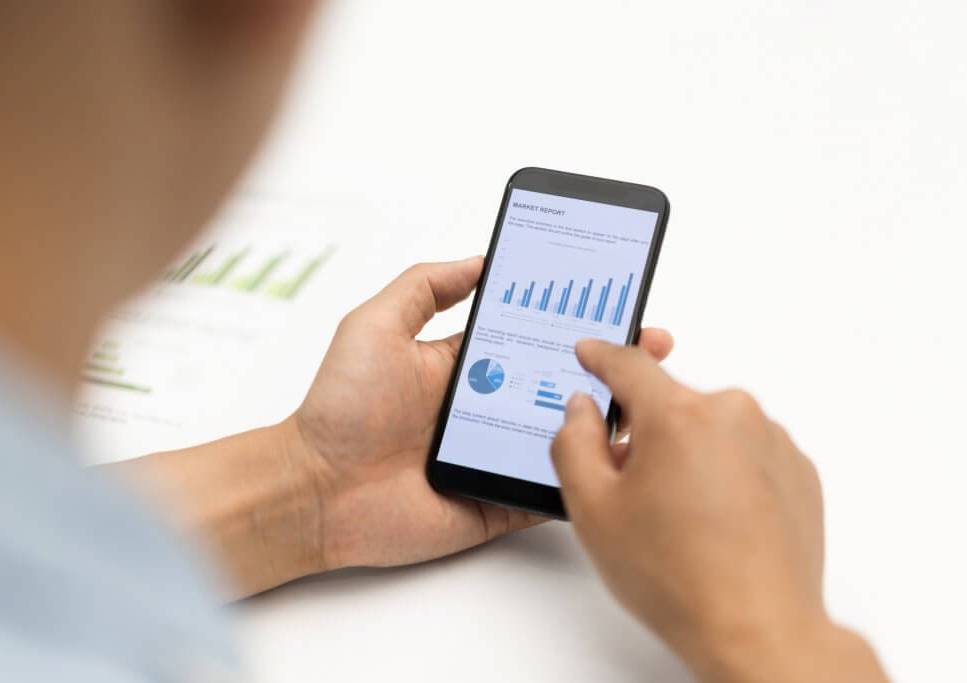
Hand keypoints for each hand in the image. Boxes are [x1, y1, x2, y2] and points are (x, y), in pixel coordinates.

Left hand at [293, 257, 673, 569]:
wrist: (315, 490)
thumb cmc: (339, 407)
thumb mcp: (376, 325)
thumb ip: (426, 287)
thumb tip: (480, 259)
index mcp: (465, 364)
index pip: (532, 335)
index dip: (573, 319)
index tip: (615, 300)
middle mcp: (486, 405)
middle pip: (560, 382)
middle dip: (607, 364)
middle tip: (651, 347)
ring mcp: (495, 453)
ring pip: (564, 435)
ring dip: (605, 419)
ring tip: (648, 398)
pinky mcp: (497, 500)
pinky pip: (549, 490)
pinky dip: (583, 479)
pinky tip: (618, 461)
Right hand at [550, 340, 887, 682]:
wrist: (759, 628)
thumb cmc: (680, 577)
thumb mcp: (593, 509)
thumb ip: (574, 444)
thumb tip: (582, 411)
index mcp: (678, 414)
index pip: (628, 364)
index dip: (600, 356)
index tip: (591, 352)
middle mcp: (733, 413)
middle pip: (671, 404)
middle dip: (647, 434)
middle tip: (635, 491)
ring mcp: (773, 440)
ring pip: (711, 430)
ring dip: (690, 456)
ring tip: (684, 520)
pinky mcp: (798, 469)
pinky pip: (747, 454)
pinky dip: (727, 475)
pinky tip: (717, 524)